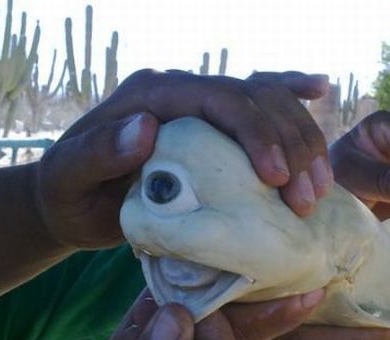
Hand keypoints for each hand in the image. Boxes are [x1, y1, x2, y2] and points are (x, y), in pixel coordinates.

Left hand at [35, 70, 332, 250]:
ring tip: (319, 188)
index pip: (218, 98)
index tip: (277, 179)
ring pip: (266, 100)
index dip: (255, 133)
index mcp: (151, 95)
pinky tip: (319, 90)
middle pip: (253, 99)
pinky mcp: (212, 122)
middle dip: (290, 145)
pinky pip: (259, 98)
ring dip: (301, 139)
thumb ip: (97, 152)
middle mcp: (182, 90)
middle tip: (306, 199)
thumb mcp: (70, 179)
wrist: (72, 199)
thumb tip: (145, 126)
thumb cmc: (70, 194)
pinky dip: (291, 94)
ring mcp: (200, 102)